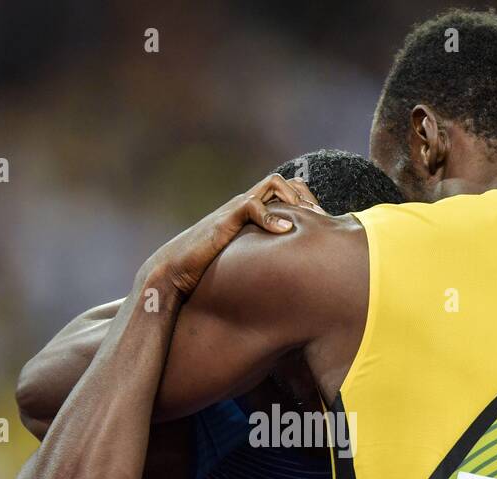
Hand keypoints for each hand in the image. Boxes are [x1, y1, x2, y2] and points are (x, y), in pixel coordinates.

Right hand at [143, 174, 323, 302]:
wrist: (174, 272)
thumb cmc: (208, 272)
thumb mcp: (245, 263)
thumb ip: (264, 258)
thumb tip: (292, 278)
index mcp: (253, 213)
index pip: (288, 192)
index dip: (309, 203)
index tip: (323, 226)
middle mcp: (246, 205)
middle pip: (287, 182)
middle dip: (309, 199)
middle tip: (322, 222)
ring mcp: (236, 209)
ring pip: (274, 184)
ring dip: (295, 200)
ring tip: (308, 222)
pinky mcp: (225, 220)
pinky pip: (253, 206)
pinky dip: (272, 218)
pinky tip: (284, 232)